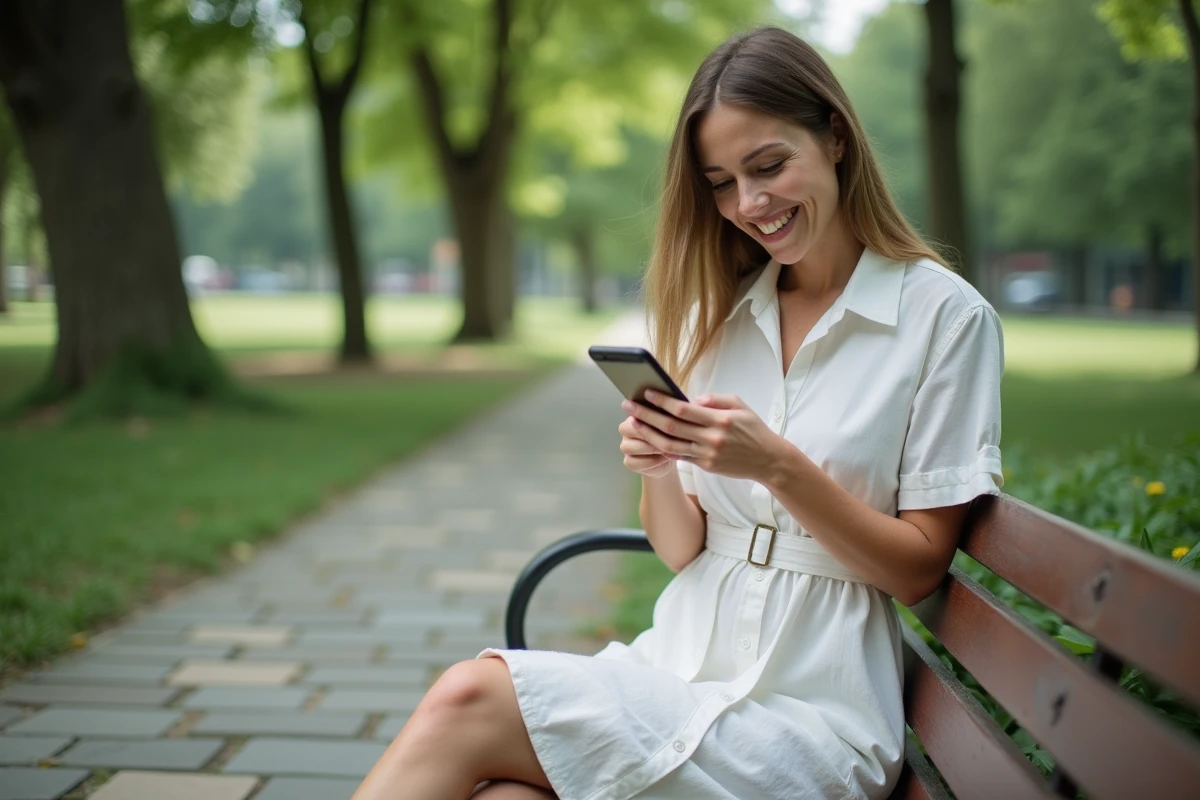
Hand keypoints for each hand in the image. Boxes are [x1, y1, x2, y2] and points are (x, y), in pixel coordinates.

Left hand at [621, 390, 790, 481]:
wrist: (769, 460)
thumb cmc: (753, 429)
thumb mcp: (739, 406)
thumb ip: (714, 400)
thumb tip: (692, 399)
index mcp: (719, 419)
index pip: (683, 409)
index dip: (661, 401)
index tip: (646, 393)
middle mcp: (711, 438)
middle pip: (671, 426)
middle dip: (646, 415)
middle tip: (629, 406)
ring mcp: (707, 454)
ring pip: (670, 444)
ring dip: (648, 434)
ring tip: (634, 424)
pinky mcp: (706, 466)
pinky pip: (680, 456)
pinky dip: (663, 448)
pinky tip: (650, 439)